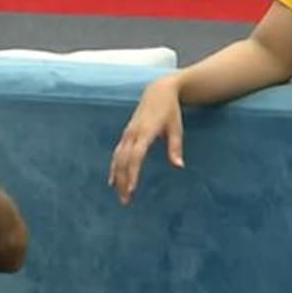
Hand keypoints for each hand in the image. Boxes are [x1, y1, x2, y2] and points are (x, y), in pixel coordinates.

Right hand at [108, 76, 184, 204]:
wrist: (158, 91)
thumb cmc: (170, 111)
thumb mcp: (176, 127)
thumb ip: (175, 147)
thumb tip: (179, 166)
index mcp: (145, 131)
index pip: (136, 155)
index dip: (133, 172)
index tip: (132, 189)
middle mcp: (133, 133)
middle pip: (123, 160)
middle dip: (123, 181)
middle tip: (125, 201)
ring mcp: (127, 133)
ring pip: (117, 158)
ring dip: (117, 177)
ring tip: (121, 196)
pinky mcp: (126, 134)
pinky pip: (117, 153)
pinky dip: (114, 168)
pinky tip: (112, 181)